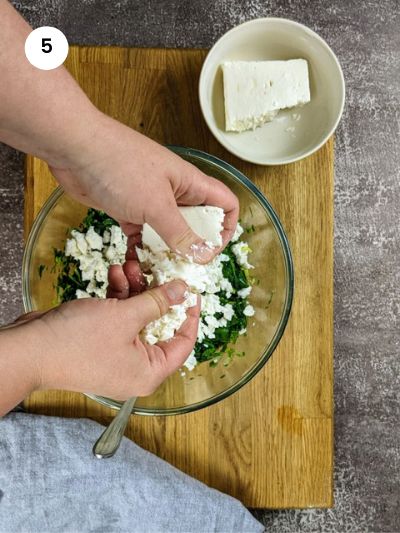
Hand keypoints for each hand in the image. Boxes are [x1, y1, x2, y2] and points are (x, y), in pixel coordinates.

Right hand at [0, 279, 199, 414]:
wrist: (29, 349)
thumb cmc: (78, 341)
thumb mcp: (125, 316)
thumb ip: (157, 302)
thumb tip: (183, 291)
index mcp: (150, 372)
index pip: (184, 343)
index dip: (190, 314)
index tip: (193, 289)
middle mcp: (137, 366)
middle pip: (160, 326)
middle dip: (156, 293)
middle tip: (158, 268)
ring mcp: (118, 355)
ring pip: (138, 317)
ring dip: (135, 289)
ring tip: (130, 264)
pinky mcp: (101, 343)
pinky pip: (119, 318)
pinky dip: (118, 297)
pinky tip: (115, 273)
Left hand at [51, 113, 238, 262]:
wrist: (74, 149)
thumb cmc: (120, 166)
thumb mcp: (156, 204)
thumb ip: (180, 232)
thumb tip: (202, 255)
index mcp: (190, 184)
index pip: (225, 204)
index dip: (226, 228)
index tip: (212, 250)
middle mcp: (174, 193)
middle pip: (197, 223)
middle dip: (194, 246)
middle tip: (184, 266)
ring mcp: (150, 201)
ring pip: (168, 232)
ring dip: (166, 251)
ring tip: (159, 269)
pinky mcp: (128, 210)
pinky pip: (142, 235)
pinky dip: (141, 249)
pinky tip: (136, 262)